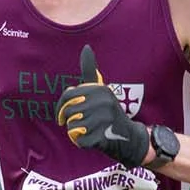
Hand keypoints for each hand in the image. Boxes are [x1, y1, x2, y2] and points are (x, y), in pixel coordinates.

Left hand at [54, 44, 152, 166]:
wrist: (129, 136)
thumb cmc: (109, 112)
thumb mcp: (101, 90)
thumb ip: (90, 71)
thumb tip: (86, 47)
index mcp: (99, 89)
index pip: (67, 96)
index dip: (61, 108)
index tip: (62, 116)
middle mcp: (102, 101)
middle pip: (68, 113)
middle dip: (71, 121)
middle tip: (83, 123)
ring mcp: (104, 119)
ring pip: (72, 127)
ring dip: (78, 131)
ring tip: (92, 130)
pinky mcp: (102, 136)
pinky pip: (79, 140)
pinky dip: (83, 142)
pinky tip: (95, 139)